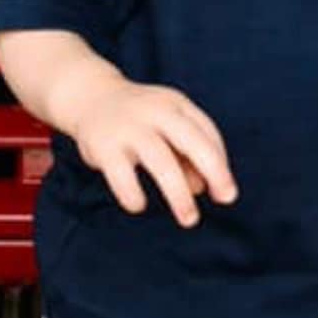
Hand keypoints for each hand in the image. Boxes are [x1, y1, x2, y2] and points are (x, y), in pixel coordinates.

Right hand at [68, 82, 236, 227]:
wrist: (90, 98)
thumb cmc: (140, 121)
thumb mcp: (167, 128)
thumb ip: (187, 155)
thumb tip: (202, 188)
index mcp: (176, 105)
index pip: (207, 133)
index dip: (220, 164)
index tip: (225, 194)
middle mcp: (155, 112)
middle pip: (192, 141)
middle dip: (214, 171)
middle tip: (226, 200)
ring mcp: (129, 128)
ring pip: (161, 162)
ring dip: (179, 194)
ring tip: (189, 219)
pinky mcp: (104, 146)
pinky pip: (122, 176)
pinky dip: (134, 195)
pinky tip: (139, 205)